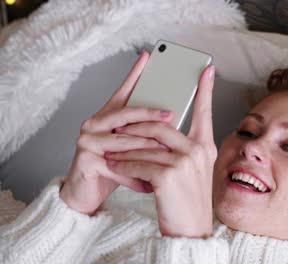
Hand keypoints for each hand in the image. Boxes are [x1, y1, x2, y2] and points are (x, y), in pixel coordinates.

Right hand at [59, 51, 173, 215]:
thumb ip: (143, 132)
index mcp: (107, 117)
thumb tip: (171, 120)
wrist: (86, 193)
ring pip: (124, 141)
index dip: (135, 74)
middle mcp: (94, 124)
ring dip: (148, 150)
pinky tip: (149, 184)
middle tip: (171, 114)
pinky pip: (117, 167)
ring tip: (167, 155)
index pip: (123, 92)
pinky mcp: (85, 160)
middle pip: (126, 114)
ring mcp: (87, 141)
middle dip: (151, 115)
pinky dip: (135, 177)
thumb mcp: (129, 146)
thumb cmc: (111, 167)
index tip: (148, 57)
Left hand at [104, 65, 216, 237]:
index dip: (206, 89)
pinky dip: (122, 164)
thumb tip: (159, 132)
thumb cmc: (187, 201)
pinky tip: (114, 166)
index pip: (205, 112)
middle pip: (161, 125)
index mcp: (206, 147)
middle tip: (119, 126)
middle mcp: (199, 151)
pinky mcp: (169, 175)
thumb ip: (180, 149)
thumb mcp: (191, 171)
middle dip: (135, 125)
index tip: (207, 69)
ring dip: (123, 148)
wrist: (190, 231)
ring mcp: (185, 162)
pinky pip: (138, 162)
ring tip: (110, 150)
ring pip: (146, 144)